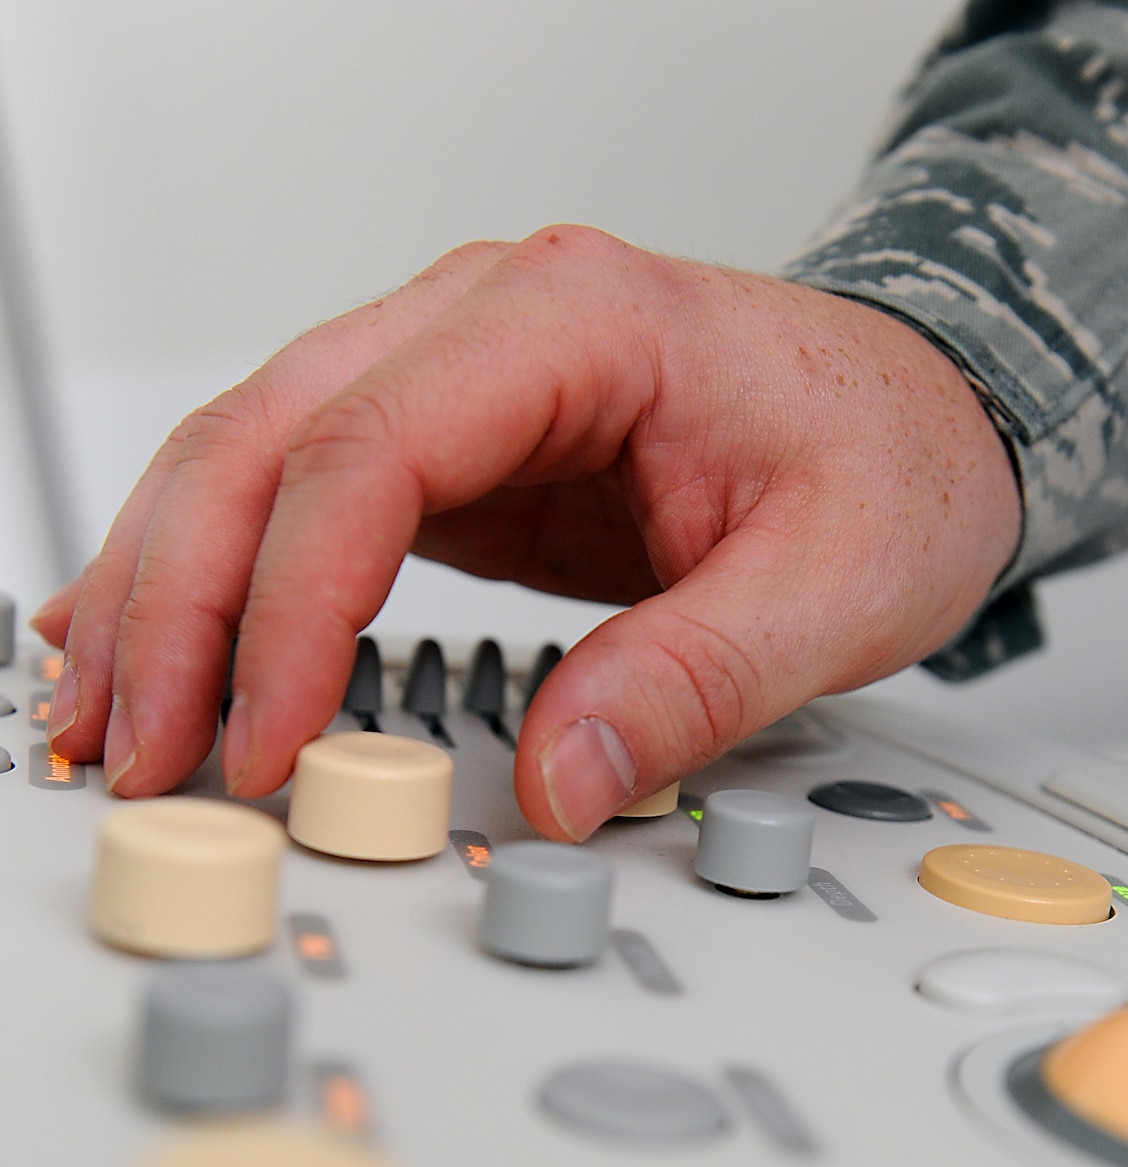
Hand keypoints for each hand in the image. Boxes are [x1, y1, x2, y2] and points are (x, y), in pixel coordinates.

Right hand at [36, 228, 1020, 839]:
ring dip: (163, 591)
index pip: (369, 451)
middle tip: (130, 748)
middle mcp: (483, 328)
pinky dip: (214, 576)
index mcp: (571, 321)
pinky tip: (147, 635)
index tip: (270, 740)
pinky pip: (294, 499)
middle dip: (177, 606)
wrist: (922, 412)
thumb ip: (695, 680)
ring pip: (247, 462)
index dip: (293, 607)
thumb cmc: (890, 459)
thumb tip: (558, 782)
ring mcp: (452, 383)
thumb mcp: (831, 583)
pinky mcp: (448, 451)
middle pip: (263, 443)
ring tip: (103, 713)